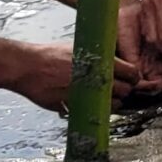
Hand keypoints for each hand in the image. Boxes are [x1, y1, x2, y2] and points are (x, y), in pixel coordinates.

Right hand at [10, 41, 138, 112]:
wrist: (28, 67)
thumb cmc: (51, 55)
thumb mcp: (79, 48)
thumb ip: (98, 56)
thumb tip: (112, 61)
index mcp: (101, 62)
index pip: (132, 73)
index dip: (133, 77)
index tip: (130, 78)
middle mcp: (97, 79)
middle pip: (125, 91)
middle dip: (124, 90)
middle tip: (117, 89)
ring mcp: (87, 95)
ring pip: (112, 105)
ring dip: (111, 102)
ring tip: (102, 97)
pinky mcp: (75, 108)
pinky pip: (93, 113)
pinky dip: (94, 110)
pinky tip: (89, 104)